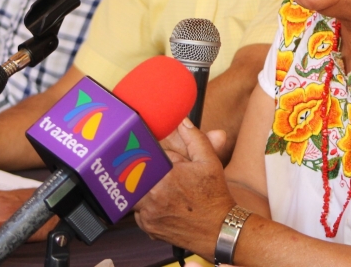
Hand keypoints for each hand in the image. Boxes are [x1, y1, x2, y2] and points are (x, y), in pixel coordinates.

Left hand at [133, 119, 234, 257]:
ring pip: (133, 193)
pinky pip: (138, 211)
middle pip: (132, 175)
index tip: (143, 151)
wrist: (218, 229)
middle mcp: (153, 196)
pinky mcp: (148, 227)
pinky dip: (146, 206)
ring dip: (141, 188)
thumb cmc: (214, 196)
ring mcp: (148, 213)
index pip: (142, 156)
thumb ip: (194, 138)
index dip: (144, 152)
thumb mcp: (209, 161)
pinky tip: (162, 203)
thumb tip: (182, 122)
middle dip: (139, 170)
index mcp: (165, 176)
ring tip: (160, 187)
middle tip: (152, 170)